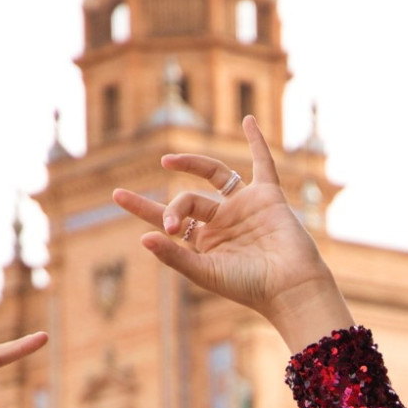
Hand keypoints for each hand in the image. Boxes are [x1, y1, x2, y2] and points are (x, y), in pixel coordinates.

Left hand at [116, 116, 351, 350]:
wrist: (290, 286)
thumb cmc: (249, 287)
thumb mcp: (204, 273)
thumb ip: (174, 256)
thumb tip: (142, 237)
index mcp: (204, 242)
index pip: (166, 219)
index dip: (142, 207)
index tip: (117, 195)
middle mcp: (222, 222)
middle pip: (187, 200)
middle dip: (173, 208)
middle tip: (169, 223)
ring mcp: (244, 206)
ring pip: (214, 175)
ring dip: (192, 164)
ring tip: (167, 161)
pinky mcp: (268, 196)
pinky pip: (262, 164)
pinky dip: (257, 142)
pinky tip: (248, 120)